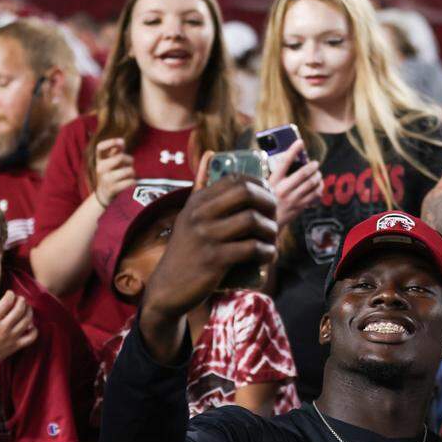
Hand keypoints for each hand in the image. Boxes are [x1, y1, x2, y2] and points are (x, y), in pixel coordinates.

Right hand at [0, 291, 37, 389]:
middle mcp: (2, 328)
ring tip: (26, 307)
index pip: (6, 302)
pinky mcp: (16, 346)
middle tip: (20, 299)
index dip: (11, 294)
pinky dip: (34, 330)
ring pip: (27, 321)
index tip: (10, 293)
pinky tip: (30, 325)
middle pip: (19, 309)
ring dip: (29, 311)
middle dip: (22, 301)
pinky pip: (32, 337)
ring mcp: (11, 338)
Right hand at [93, 137, 135, 207]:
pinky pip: (130, 182)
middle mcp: (100, 168)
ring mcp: (106, 179)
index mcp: (100, 160)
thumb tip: (121, 141)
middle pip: (120, 157)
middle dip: (129, 160)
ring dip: (132, 172)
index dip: (111, 142)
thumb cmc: (110, 175)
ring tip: (129, 175)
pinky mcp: (113, 189)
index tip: (121, 141)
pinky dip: (133, 182)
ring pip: (128, 170)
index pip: (100, 147)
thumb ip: (115, 152)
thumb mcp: (110, 162)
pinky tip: (129, 183)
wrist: (103, 195)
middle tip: (130, 163)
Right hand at [140, 172, 276, 360]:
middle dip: (269, 202)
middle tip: (274, 216)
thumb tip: (210, 153)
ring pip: (253, 220)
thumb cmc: (185, 251)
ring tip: (271, 239)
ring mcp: (207, 236)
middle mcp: (200, 214)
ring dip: (271, 230)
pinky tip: (267, 255)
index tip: (268, 198)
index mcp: (197, 201)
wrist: (167, 288)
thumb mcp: (188, 216)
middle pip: (247, 192)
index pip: (236, 179)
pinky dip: (266, 251)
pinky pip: (251, 248)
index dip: (259, 185)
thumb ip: (201, 188)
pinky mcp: (215, 259)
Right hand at [268, 140, 321, 227]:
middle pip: (304, 173)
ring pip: (312, 184)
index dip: (293, 150)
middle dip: (313, 166)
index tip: (300, 142)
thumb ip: (276, 176)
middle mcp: (284, 189)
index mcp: (273, 181)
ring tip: (318, 175)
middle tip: (315, 164)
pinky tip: (319, 187)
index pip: (284, 162)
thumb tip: (288, 162)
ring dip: (318, 177)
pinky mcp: (299, 207)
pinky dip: (319, 189)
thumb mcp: (266, 186)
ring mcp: (293, 199)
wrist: (266, 223)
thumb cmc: (266, 201)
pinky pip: (314, 196)